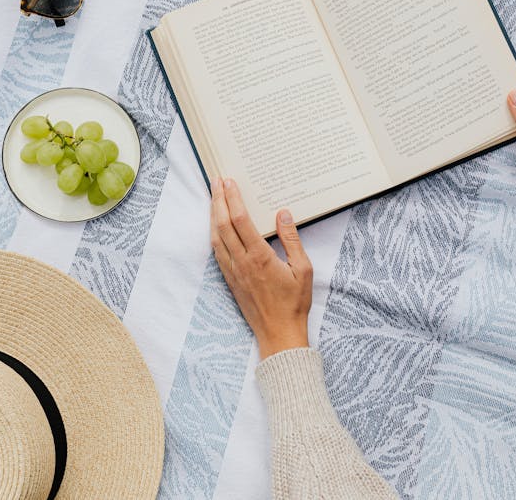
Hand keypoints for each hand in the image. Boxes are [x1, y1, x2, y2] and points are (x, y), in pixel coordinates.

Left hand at [210, 178, 312, 358]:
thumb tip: (283, 214)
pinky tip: (214, 225)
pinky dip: (213, 233)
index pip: (240, 220)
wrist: (279, 334)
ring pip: (216, 237)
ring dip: (212, 215)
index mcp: (260, 257)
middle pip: (223, 224)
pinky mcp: (230, 279)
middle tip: (216, 181)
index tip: (229, 182)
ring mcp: (233, 271)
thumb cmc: (294, 303)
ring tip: (213, 197)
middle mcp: (241, 262)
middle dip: (218, 200)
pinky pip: (217, 251)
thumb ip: (291, 239)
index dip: (232, 199)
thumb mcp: (303, 269)